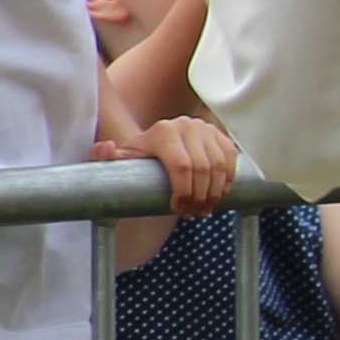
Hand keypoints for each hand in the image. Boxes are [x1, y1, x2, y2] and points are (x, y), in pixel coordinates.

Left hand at [106, 110, 242, 217]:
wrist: (158, 144)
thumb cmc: (140, 158)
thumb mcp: (124, 160)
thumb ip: (107, 157)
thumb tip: (107, 147)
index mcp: (163, 132)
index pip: (181, 166)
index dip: (184, 192)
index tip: (178, 208)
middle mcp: (186, 125)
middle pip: (203, 169)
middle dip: (200, 197)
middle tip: (193, 214)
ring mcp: (205, 129)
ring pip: (220, 166)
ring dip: (216, 192)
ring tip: (204, 209)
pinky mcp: (220, 135)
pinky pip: (232, 160)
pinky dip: (228, 180)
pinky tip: (220, 195)